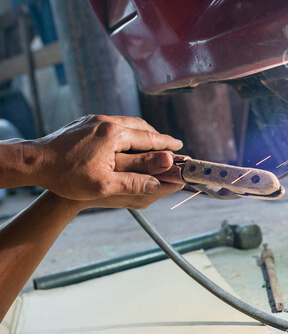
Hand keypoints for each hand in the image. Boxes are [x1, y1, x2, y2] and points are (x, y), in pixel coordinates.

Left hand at [31, 115, 182, 199]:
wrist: (33, 161)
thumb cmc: (66, 175)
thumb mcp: (102, 185)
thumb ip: (133, 183)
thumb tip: (157, 185)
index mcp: (114, 134)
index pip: (149, 137)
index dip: (167, 142)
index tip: (180, 145)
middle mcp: (106, 121)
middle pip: (140, 126)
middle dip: (156, 135)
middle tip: (168, 145)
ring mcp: (94, 120)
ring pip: (126, 123)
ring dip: (140, 132)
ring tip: (148, 143)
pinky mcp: (84, 122)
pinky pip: (112, 124)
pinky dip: (125, 132)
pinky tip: (124, 141)